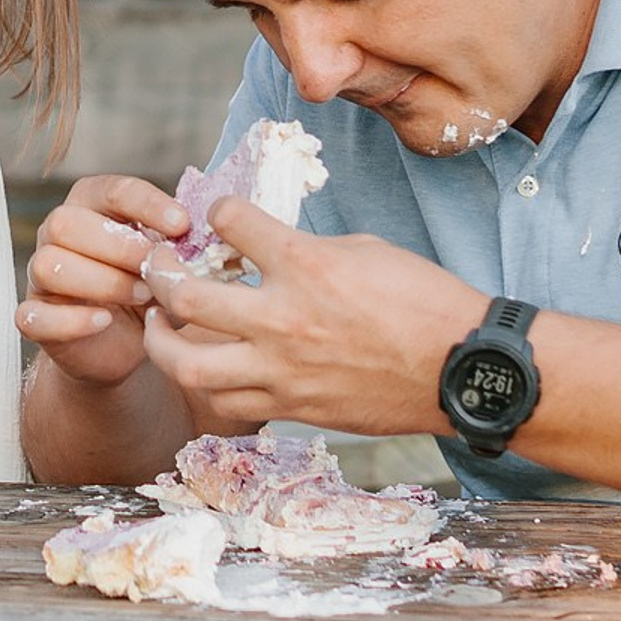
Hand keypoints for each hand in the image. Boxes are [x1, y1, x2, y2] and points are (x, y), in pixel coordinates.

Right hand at [17, 175, 190, 389]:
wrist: (120, 346)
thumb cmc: (145, 291)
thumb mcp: (166, 265)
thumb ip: (180, 248)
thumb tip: (211, 238)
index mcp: (90, 206)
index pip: (112, 191)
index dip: (147, 204)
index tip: (183, 225)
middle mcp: (57, 234)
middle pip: (66, 222)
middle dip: (118, 246)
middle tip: (156, 269)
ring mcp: (40, 277)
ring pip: (49, 265)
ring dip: (101, 280)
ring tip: (140, 296)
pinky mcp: (36, 317)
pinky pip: (33, 316)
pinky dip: (72, 319)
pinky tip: (104, 320)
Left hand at [139, 199, 484, 436]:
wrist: (462, 369)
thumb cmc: (424, 301)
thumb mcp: (362, 249)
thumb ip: (304, 249)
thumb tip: (266, 247)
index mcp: (305, 265)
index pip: (230, 221)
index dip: (219, 211)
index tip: (219, 215)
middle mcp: (284, 319)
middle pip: (186, 299)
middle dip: (161, 277)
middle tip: (158, 268)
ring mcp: (285, 372)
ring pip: (190, 367)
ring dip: (165, 343)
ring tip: (161, 325)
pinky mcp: (295, 409)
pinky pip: (230, 403)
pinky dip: (210, 383)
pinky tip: (208, 365)